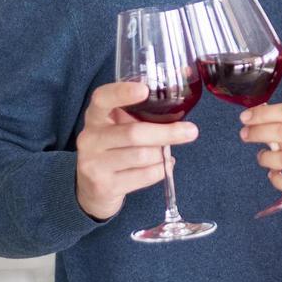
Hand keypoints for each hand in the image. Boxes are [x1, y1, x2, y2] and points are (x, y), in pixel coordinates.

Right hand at [75, 81, 198, 221]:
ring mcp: (94, 164)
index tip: (144, 90)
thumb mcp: (118, 128)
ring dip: (162, 155)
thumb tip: (180, 99)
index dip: (122, 93)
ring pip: (142, 156)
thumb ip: (139, 115)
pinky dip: (160, 170)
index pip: (102, 99)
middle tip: (191, 131)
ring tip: (165, 153)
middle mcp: (90, 139)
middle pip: (133, 133)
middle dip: (166, 132)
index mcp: (94, 117)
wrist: (92, 191)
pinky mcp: (105, 186)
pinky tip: (161, 167)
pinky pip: (144, 176)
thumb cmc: (113, 150)